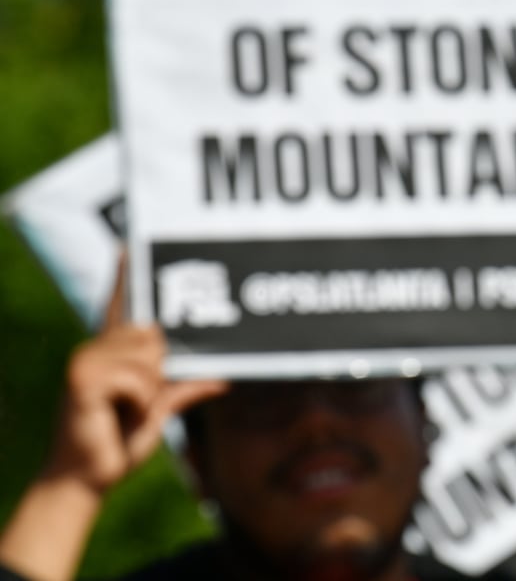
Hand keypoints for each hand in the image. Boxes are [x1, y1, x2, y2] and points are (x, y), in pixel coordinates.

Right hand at [0, 260, 225, 580]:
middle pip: (154, 333)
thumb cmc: (120, 443)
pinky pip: (138, 377)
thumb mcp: (159, 411)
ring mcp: (85, 360)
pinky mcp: (83, 378)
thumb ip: (186, 388)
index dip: (125, 276)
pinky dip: (139, 401)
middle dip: (158, 370)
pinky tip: (116, 416)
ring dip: (149, 390)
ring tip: (124, 411)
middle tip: (136, 401)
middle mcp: (96, 348)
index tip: (128, 244)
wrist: (89, 479)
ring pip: (150, 356)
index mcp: (112, 352)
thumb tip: (225, 379)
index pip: (119, 306)